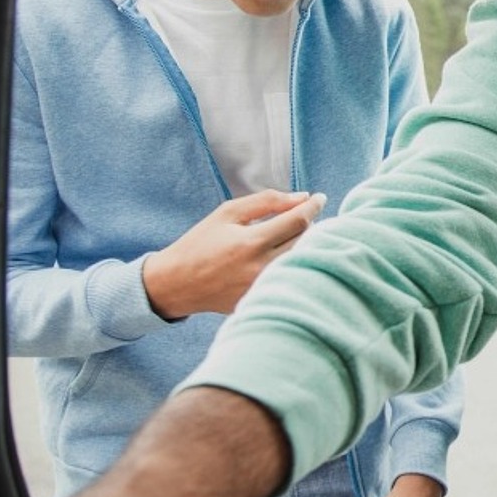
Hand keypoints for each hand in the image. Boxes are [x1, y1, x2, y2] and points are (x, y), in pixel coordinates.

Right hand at [144, 190, 326, 318]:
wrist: (177, 284)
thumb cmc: (201, 243)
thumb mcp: (227, 213)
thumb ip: (266, 202)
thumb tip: (302, 197)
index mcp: (251, 242)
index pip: (298, 221)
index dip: (313, 207)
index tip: (319, 198)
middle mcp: (261, 267)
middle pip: (307, 241)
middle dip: (311, 224)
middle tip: (303, 215)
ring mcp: (264, 287)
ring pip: (303, 260)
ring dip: (307, 243)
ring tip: (294, 233)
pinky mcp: (263, 299)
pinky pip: (291, 276)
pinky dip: (295, 262)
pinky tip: (285, 254)